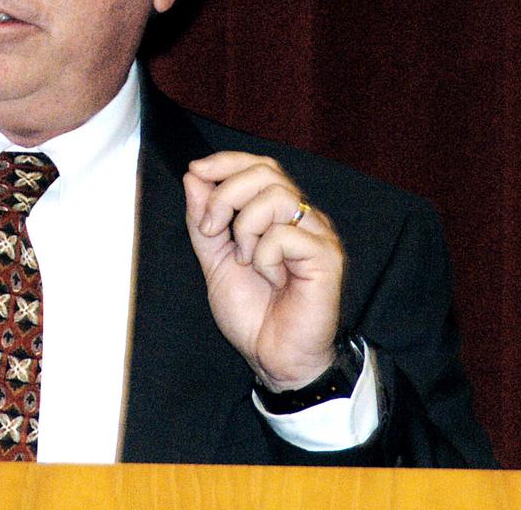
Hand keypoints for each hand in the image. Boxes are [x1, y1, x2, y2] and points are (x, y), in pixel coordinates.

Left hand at [183, 151, 343, 390]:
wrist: (273, 358)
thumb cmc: (253, 313)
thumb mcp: (214, 261)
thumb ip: (203, 221)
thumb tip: (194, 177)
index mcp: (278, 215)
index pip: (260, 166)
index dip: (228, 161)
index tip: (197, 171)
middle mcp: (303, 218)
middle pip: (266, 173)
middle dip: (226, 194)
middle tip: (212, 230)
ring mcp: (318, 236)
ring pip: (276, 197)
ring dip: (245, 227)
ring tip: (244, 260)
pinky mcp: (327, 258)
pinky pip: (285, 235)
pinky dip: (264, 256)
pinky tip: (271, 278)